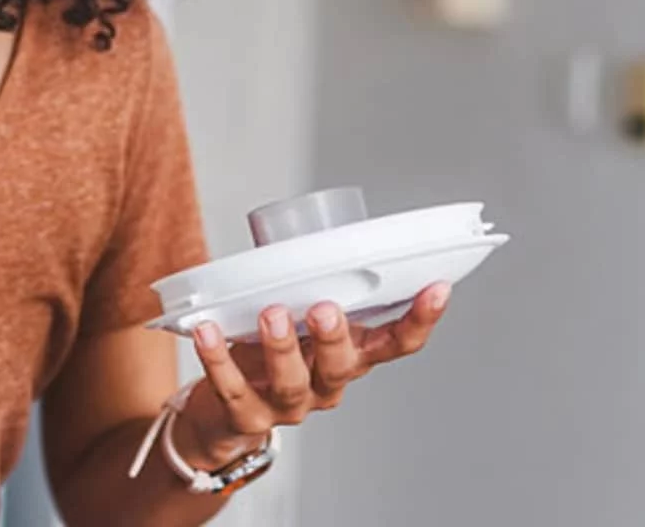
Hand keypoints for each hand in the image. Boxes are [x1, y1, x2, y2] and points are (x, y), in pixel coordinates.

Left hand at [171, 283, 451, 470]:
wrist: (225, 413)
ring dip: (282, 347)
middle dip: (335, 337)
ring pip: (292, 383)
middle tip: (325, 307)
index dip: (420, 319)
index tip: (436, 286)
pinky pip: (233, 390)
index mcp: (349, 356)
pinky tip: (208, 332)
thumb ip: (308, 283)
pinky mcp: (246, 417)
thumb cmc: (268, 350)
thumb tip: (306, 228)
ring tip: (271, 314)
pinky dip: (219, 360)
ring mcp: (288, 406)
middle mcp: (326, 384)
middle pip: (342, 367)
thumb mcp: (300, 316)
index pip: (397, 344)